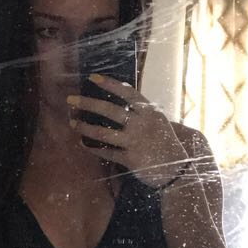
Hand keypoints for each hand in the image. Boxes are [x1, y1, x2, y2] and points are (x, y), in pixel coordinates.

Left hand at [66, 73, 187, 190]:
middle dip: (87, 103)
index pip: (127, 93)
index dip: (109, 84)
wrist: (177, 170)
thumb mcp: (159, 122)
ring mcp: (135, 142)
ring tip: (72, 123)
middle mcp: (142, 124)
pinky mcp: (131, 159)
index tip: (92, 78)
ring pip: (102, 132)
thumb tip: (120, 103)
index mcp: (149, 112)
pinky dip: (92, 148)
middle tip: (70, 100)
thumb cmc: (165, 144)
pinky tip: (83, 144)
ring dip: (84, 127)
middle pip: (109, 110)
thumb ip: (142, 113)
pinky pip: (106, 152)